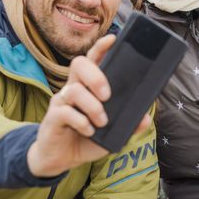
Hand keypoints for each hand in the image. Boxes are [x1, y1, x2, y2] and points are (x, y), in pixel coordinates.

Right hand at [27, 34, 150, 177]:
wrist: (61, 159)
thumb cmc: (86, 140)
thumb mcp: (112, 134)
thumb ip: (128, 125)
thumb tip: (145, 117)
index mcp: (87, 87)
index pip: (92, 60)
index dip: (101, 48)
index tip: (113, 39)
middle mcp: (72, 88)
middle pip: (79, 64)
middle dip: (96, 76)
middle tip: (107, 96)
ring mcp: (61, 101)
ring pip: (74, 90)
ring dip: (92, 106)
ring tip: (102, 122)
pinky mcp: (53, 117)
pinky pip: (65, 111)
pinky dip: (81, 121)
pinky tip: (89, 131)